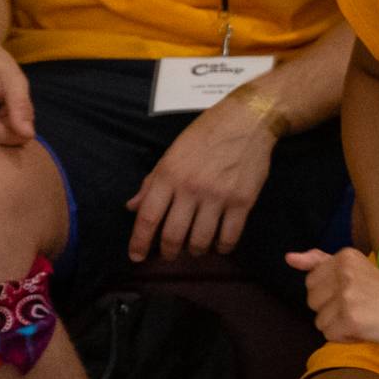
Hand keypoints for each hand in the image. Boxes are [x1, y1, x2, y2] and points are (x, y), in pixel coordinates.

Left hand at [126, 91, 277, 261]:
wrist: (245, 122)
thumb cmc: (205, 135)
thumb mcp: (171, 154)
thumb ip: (152, 183)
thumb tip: (132, 207)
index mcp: (168, 175)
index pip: (148, 218)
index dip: (139, 242)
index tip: (137, 257)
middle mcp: (190, 188)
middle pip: (173, 235)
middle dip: (168, 251)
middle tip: (170, 254)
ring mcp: (217, 196)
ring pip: (200, 240)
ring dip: (195, 251)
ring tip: (195, 249)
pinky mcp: (242, 201)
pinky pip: (229, 236)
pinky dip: (222, 247)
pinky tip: (219, 245)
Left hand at [287, 246, 378, 346]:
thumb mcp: (356, 270)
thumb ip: (321, 262)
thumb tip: (288, 257)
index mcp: (345, 257)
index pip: (312, 282)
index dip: (332, 294)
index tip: (358, 292)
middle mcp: (344, 273)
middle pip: (312, 301)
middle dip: (332, 309)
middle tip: (362, 306)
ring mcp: (348, 296)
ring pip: (319, 321)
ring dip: (339, 325)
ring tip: (365, 317)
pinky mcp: (351, 320)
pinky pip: (329, 335)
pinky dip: (346, 337)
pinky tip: (366, 329)